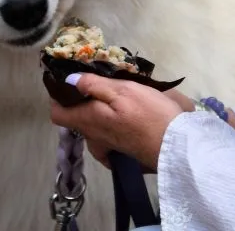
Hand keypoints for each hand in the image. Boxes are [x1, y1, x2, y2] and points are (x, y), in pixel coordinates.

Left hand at [50, 73, 184, 171]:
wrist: (176, 147)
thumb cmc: (150, 114)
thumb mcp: (123, 90)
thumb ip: (93, 85)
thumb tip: (69, 80)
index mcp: (89, 120)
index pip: (57, 113)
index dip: (58, 96)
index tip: (67, 80)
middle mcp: (93, 137)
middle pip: (76, 118)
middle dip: (82, 101)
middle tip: (99, 82)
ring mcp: (106, 148)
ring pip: (92, 127)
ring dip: (98, 112)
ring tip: (115, 96)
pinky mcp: (120, 154)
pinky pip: (106, 138)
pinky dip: (109, 126)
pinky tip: (123, 118)